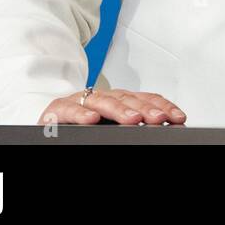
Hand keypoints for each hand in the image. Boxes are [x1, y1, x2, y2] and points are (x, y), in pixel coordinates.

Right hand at [39, 87, 186, 124]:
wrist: (47, 118)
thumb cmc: (82, 122)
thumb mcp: (111, 123)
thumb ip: (131, 125)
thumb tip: (162, 128)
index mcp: (119, 100)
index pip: (145, 99)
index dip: (162, 106)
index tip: (178, 117)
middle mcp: (102, 97)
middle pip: (127, 99)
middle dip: (145, 109)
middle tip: (159, 119)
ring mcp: (80, 101)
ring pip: (102, 101)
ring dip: (119, 110)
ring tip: (133, 119)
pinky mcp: (58, 110)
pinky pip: (70, 109)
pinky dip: (81, 114)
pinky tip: (91, 119)